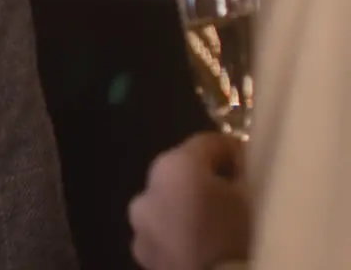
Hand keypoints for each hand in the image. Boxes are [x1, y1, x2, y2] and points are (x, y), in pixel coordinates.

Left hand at [128, 132, 250, 268]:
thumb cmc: (243, 236)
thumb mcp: (256, 196)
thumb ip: (245, 172)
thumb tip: (240, 166)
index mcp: (176, 165)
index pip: (207, 143)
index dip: (232, 149)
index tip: (250, 162)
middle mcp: (148, 189)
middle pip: (182, 172)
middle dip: (207, 179)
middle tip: (236, 194)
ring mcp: (139, 223)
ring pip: (168, 204)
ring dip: (188, 207)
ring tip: (219, 224)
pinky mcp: (142, 252)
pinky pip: (163, 233)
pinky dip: (179, 234)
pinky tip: (204, 246)